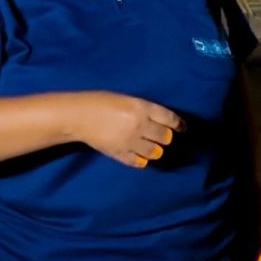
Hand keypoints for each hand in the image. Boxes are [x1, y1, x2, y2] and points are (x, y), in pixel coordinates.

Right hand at [69, 91, 184, 167]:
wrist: (78, 116)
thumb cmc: (100, 102)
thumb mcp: (126, 99)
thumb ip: (144, 109)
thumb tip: (162, 121)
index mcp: (141, 107)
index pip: (169, 118)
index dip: (178, 124)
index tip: (182, 128)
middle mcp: (139, 125)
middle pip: (165, 137)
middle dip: (165, 137)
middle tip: (161, 136)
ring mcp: (130, 141)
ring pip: (155, 152)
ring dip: (155, 150)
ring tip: (149, 146)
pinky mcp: (120, 153)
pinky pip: (139, 162)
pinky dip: (142, 160)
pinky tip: (138, 155)